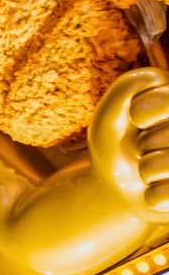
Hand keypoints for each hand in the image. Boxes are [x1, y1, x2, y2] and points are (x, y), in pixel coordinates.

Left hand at [88, 67, 168, 214]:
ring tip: (147, 169)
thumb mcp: (112, 114)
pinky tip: (154, 191)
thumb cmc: (117, 143)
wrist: (117, 187)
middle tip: (143, 148)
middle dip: (144, 144)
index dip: (142, 110)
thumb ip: (128, 89)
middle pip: (168, 135)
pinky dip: (153, 196)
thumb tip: (154, 78)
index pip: (166, 100)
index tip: (137, 118)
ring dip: (147, 170)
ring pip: (167, 165)